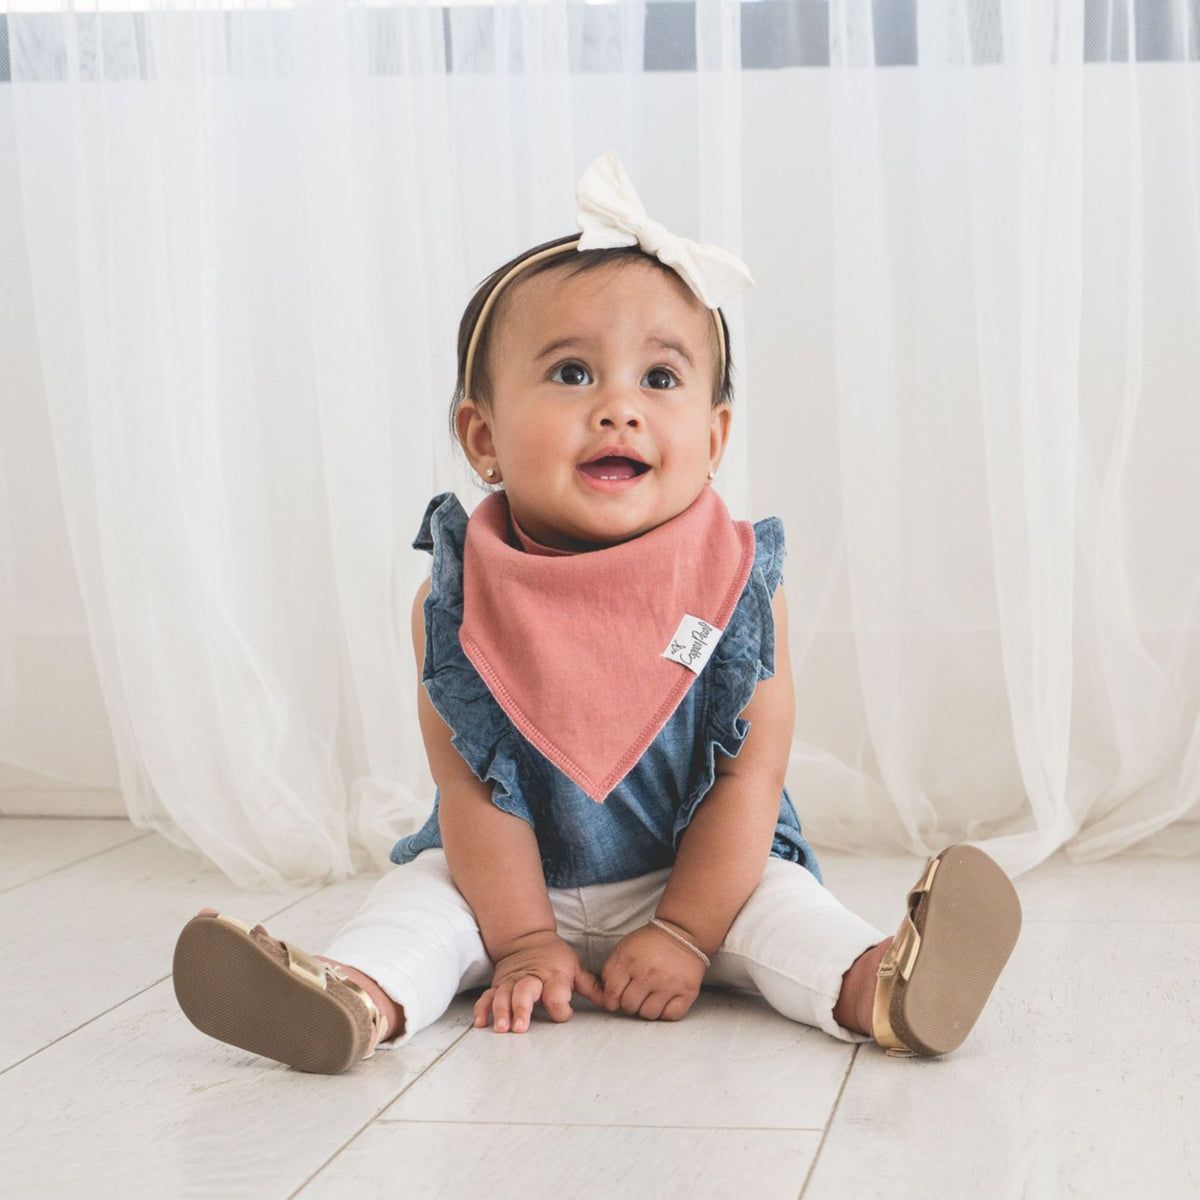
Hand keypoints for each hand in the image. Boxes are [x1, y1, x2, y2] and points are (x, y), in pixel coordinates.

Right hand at [475, 930, 605, 1033]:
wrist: (527, 938)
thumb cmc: (554, 957)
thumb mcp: (574, 966)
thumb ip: (590, 986)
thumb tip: (610, 1001)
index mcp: (553, 975)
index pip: (556, 992)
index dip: (560, 1004)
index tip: (564, 1013)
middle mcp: (531, 979)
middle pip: (524, 993)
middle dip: (521, 1009)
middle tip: (520, 1027)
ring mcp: (511, 982)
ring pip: (503, 996)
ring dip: (501, 1011)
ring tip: (501, 1028)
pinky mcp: (498, 985)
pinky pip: (487, 996)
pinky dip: (483, 1008)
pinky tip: (481, 1022)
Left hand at [598, 922, 706, 1021]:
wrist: (683, 932)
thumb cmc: (651, 942)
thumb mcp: (624, 948)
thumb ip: (610, 970)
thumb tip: (605, 995)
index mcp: (629, 962)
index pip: (612, 994)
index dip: (611, 1001)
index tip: (616, 1000)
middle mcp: (649, 974)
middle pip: (630, 1006)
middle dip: (629, 1004)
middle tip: (636, 996)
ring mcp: (669, 984)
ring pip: (649, 1014)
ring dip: (647, 1009)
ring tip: (650, 997)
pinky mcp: (687, 991)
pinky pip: (670, 1015)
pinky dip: (666, 1012)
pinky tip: (665, 1001)